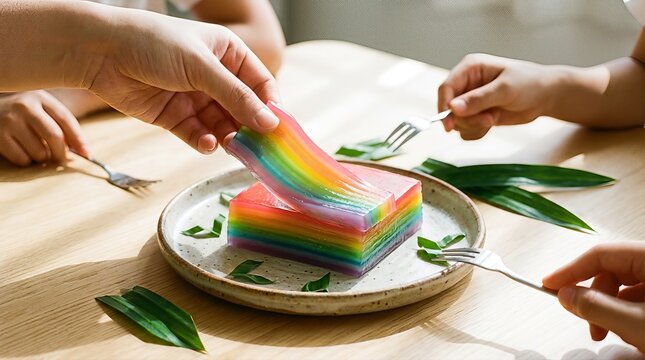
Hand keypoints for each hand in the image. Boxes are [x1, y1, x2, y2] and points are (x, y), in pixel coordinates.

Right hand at [0, 91, 88, 165]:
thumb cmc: (23, 114)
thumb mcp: (42, 109)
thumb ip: (61, 124)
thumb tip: (84, 151)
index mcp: (40, 97)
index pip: (66, 119)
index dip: (79, 139)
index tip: (87, 154)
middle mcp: (24, 106)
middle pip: (54, 136)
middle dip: (61, 153)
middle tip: (61, 158)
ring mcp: (9, 120)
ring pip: (39, 151)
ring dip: (43, 157)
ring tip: (37, 149)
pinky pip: (22, 159)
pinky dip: (27, 161)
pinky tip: (23, 150)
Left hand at [86, 8, 280, 153]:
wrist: (100, 52)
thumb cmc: (153, 44)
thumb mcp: (202, 67)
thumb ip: (236, 97)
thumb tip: (270, 122)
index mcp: (228, 53)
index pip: (260, 83)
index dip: (270, 106)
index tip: (278, 130)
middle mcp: (214, 76)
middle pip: (242, 108)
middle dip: (250, 127)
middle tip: (260, 149)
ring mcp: (194, 97)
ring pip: (222, 124)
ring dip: (228, 137)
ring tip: (232, 148)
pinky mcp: (175, 116)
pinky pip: (197, 133)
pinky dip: (204, 141)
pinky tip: (206, 144)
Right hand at [438, 53, 558, 139]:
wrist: (546, 96)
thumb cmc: (529, 84)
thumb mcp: (505, 90)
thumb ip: (478, 99)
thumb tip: (453, 108)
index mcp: (470, 68)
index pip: (446, 88)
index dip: (443, 106)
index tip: (448, 125)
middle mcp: (467, 83)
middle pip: (449, 107)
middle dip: (465, 119)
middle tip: (488, 121)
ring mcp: (470, 100)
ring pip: (456, 120)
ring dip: (472, 126)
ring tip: (492, 120)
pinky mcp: (476, 114)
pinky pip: (465, 129)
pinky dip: (476, 131)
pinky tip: (492, 123)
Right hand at [542, 242, 644, 352]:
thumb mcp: (636, 322)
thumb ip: (597, 307)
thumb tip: (567, 295)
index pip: (601, 255)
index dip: (571, 270)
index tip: (549, 284)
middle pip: (612, 272)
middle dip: (594, 298)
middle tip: (583, 317)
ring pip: (624, 288)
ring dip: (609, 310)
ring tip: (609, 333)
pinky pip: (638, 299)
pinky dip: (626, 315)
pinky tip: (628, 333)